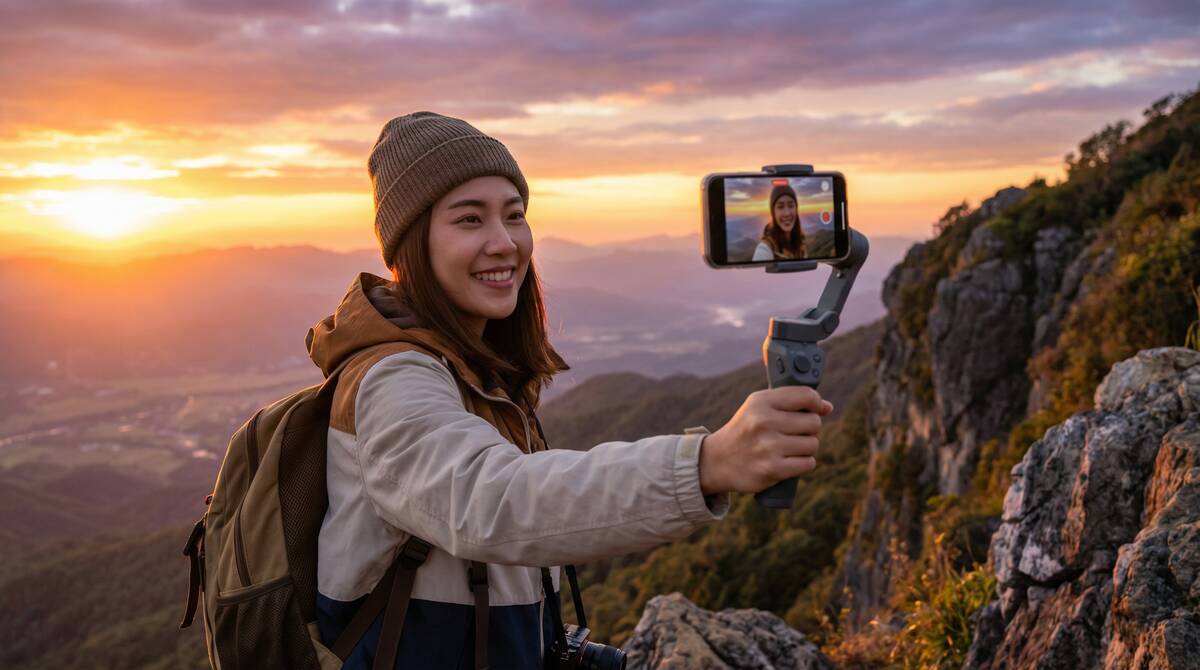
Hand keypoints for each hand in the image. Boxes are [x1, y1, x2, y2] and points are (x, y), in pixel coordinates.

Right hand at [698, 387, 832, 494]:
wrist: (717, 461)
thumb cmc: (745, 431)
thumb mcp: (758, 407)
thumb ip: (791, 402)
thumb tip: (828, 407)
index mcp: (761, 402)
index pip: (806, 395)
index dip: (816, 402)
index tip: (815, 408)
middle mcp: (764, 421)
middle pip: (814, 422)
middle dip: (809, 429)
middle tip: (792, 433)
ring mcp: (768, 446)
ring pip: (813, 444)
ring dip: (806, 448)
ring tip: (788, 448)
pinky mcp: (772, 469)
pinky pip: (808, 463)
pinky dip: (803, 463)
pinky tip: (789, 461)